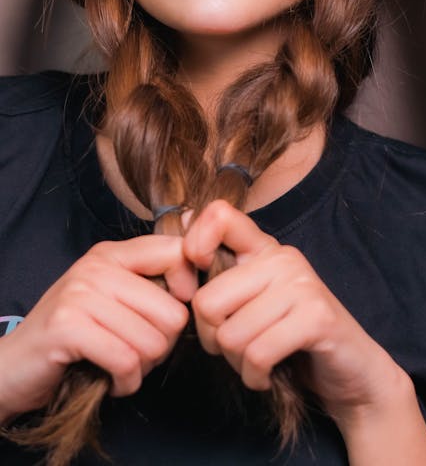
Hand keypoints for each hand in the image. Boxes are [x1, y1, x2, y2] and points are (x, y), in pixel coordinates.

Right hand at [0, 235, 196, 422]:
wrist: (12, 366)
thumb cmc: (72, 335)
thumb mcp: (110, 297)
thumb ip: (148, 283)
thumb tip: (197, 277)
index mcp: (112, 253)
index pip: (175, 252)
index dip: (187, 290)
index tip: (169, 317)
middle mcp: (97, 266)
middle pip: (172, 312)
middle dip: (162, 346)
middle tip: (137, 354)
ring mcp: (81, 293)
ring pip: (152, 341)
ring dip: (142, 368)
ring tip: (121, 366)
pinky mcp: (69, 326)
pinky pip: (126, 360)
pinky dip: (125, 382)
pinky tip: (112, 381)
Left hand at [183, 200, 407, 431]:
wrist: (351, 373)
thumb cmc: (291, 338)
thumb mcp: (252, 300)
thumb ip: (222, 270)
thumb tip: (182, 219)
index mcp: (263, 248)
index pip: (218, 215)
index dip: (194, 246)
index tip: (198, 282)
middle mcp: (282, 258)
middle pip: (207, 301)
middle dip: (213, 339)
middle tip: (237, 348)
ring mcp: (301, 285)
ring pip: (230, 335)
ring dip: (238, 364)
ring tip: (258, 362)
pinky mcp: (316, 317)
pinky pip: (258, 353)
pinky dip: (255, 376)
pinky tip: (268, 375)